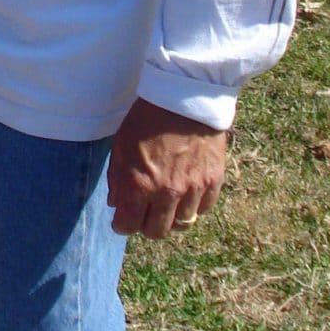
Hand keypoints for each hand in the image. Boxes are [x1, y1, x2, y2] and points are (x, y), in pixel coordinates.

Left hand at [107, 96, 227, 238]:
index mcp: (139, 185)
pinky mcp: (213, 182)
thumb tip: (116, 204)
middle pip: (157, 231)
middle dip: (146, 225)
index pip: (128, 226)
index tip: (122, 220)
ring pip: (182, 224)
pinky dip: (194, 207)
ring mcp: (192, 190)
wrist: (184, 99)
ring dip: (172, 217)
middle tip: (145, 213)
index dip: (122, 225)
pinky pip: (203, 209)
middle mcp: (166, 193)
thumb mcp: (121, 146)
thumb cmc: (147, 120)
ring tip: (167, 204)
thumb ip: (117, 179)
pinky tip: (186, 195)